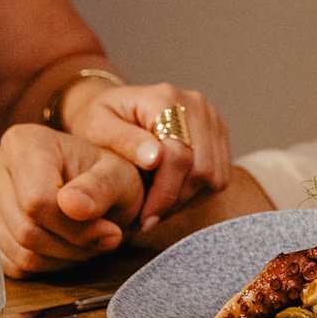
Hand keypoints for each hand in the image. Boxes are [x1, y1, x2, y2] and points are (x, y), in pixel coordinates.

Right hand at [0, 124, 146, 275]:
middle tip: (100, 239)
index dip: (75, 228)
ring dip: (60, 258)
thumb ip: (100, 189)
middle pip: (26, 230)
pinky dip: (41, 265)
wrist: (90, 188)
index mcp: (23, 143)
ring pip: (18, 253)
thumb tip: (72, 205)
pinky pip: (9, 265)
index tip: (108, 232)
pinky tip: (60, 247)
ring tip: (83, 242)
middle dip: (71, 246)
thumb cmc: (105, 178)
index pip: (37, 201)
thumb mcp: (118, 177)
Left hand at [62, 79, 230, 231]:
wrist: (114, 107)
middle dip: (175, 201)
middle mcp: (196, 105)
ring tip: (156, 206)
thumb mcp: (97, 126)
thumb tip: (155, 158)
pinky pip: (219, 176)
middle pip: (203, 169)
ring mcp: (212, 119)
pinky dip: (196, 193)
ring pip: (215, 176)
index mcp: (166, 99)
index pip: (178, 156)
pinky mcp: (218, 135)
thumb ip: (124, 140)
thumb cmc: (100, 119)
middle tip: (148, 218)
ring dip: (186, 199)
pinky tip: (169, 194)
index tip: (144, 218)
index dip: (163, 193)